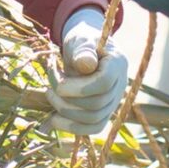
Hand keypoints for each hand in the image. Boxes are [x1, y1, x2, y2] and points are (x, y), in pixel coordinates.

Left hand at [45, 5, 130, 135]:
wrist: (86, 49)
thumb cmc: (82, 41)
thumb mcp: (80, 39)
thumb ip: (83, 50)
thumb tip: (85, 64)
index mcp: (117, 64)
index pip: (103, 84)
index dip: (79, 89)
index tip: (59, 85)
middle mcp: (119, 86)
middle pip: (96, 104)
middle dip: (67, 99)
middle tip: (49, 88)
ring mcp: (113, 101)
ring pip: (93, 119)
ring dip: (66, 112)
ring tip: (50, 96)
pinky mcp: (104, 112)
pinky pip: (93, 127)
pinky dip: (73, 127)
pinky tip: (55, 120)